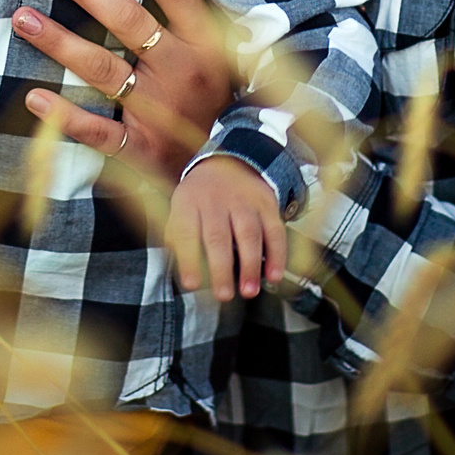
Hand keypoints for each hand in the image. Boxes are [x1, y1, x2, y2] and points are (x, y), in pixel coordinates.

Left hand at [15, 0, 234, 178]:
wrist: (234, 174)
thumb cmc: (219, 104)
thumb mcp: (225, 59)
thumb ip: (197, 23)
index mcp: (205, 46)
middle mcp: (182, 74)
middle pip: (130, 22)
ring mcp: (160, 111)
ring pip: (104, 69)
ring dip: (60, 41)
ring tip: (24, 17)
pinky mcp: (141, 149)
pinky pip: (98, 131)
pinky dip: (65, 117)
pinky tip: (35, 98)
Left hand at [168, 156, 286, 300]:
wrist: (231, 161)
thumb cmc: (201, 197)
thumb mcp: (181, 209)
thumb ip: (177, 239)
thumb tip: (181, 272)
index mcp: (189, 202)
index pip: (187, 232)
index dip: (189, 259)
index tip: (192, 284)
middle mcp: (216, 200)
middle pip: (218, 236)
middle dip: (222, 268)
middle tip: (224, 294)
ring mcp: (244, 201)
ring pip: (248, 233)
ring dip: (251, 265)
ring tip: (249, 291)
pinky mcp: (267, 204)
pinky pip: (274, 231)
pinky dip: (277, 255)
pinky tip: (274, 275)